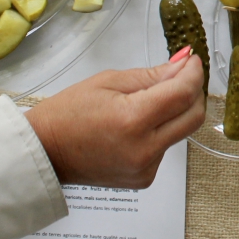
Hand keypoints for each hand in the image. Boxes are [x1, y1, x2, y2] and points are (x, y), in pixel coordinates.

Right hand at [26, 50, 205, 188]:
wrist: (44, 152)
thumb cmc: (68, 114)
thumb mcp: (109, 81)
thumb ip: (152, 75)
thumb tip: (184, 64)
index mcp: (133, 121)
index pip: (183, 94)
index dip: (193, 73)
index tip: (191, 60)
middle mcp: (144, 149)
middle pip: (194, 117)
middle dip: (194, 92)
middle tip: (182, 75)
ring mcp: (145, 168)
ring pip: (181, 131)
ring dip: (177, 111)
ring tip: (151, 99)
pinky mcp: (144, 178)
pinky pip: (166, 147)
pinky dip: (162, 130)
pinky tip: (139, 124)